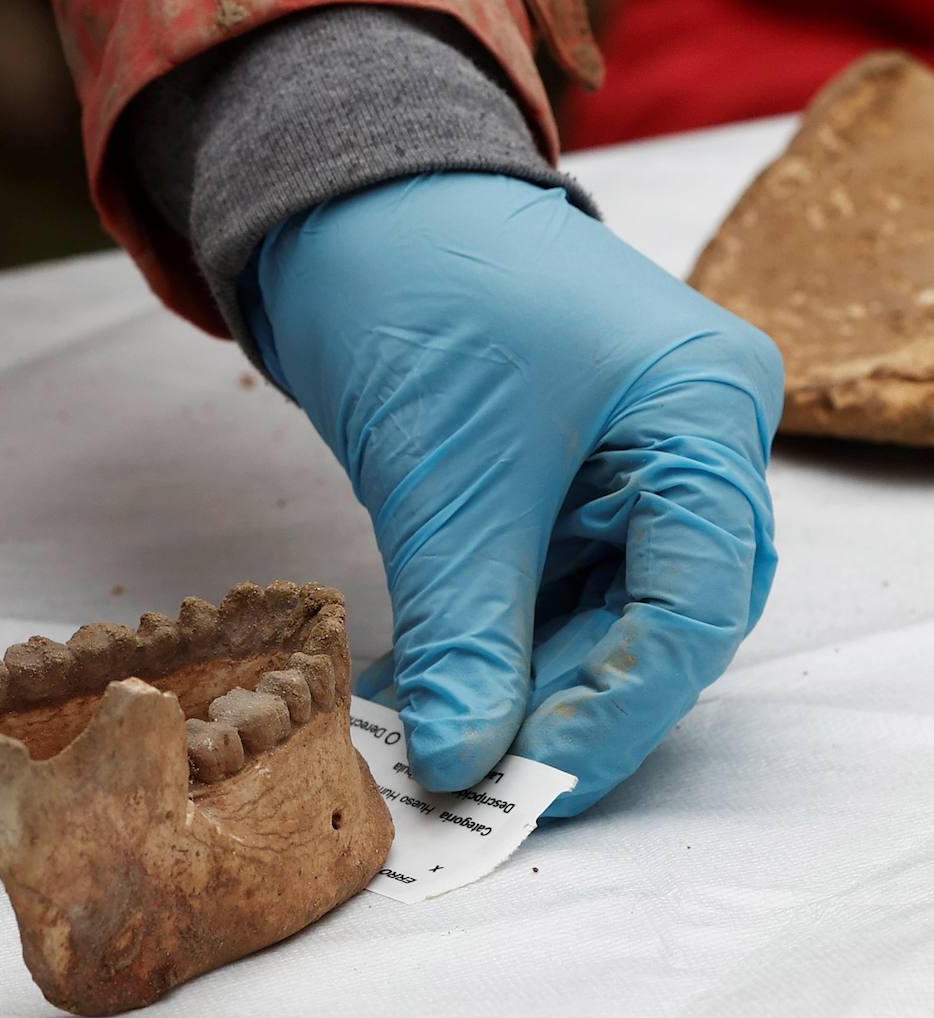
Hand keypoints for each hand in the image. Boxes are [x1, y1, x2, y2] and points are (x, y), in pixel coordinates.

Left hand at [240, 173, 782, 814]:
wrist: (343, 207)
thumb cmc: (419, 292)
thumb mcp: (448, 480)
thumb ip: (465, 630)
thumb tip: (461, 760)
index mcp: (701, 414)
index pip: (697, 601)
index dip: (619, 708)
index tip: (533, 781)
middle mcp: (686, 442)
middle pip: (656, 617)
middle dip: (563, 703)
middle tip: (478, 775)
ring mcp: (625, 459)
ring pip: (592, 612)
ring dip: (513, 681)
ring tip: (432, 735)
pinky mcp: (559, 475)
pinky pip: (540, 582)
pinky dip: (485, 637)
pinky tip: (424, 683)